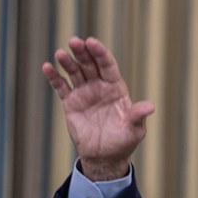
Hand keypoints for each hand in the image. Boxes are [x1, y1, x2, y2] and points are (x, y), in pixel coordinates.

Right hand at [42, 36, 154, 180]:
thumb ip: (138, 116)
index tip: (92, 42)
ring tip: (61, 54)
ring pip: (75, 72)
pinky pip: (61, 87)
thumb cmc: (123, 142)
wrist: (105, 156)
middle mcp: (100, 87)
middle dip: (83, 52)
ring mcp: (85, 93)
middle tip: (75, 41)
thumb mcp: (134, 130)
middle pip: (90, 65)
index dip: (101, 54)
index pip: (108, 66)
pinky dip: (54, 77)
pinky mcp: (71, 103)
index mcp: (116, 89)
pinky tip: (47, 67)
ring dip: (68, 62)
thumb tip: (150, 107)